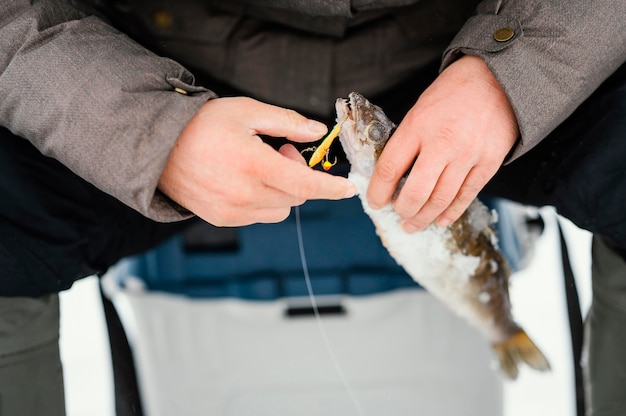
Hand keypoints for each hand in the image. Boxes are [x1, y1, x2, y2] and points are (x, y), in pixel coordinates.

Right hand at [158, 97, 355, 225]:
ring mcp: (232, 211)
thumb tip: (317, 131)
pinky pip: (259, 216)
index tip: (349, 189)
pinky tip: (245, 180)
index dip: (331, 188)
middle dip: (298, 175)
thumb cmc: (201, 124)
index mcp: (254, 165)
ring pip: (280, 210)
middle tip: (280, 151)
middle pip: (296, 197)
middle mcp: (244, 194)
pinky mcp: (223, 219)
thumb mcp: (246, 111)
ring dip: (282, 191)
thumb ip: (287, 122)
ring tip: (260, 167)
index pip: (306, 184)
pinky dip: (263, 200)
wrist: (157, 148)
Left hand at [367, 55, 518, 231]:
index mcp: (417, 127)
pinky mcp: (489, 162)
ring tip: (413, 225)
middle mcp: (442, 143)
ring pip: (441, 200)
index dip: (378, 192)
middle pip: (415, 192)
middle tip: (398, 214)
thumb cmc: (452, 94)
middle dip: (402, 210)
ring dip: (423, 218)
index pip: (389, 169)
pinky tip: (440, 220)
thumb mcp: (419, 110)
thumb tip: (389, 175)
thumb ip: (406, 141)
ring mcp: (467, 155)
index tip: (375, 201)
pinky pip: (466, 196)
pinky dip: (451, 212)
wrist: (498, 79)